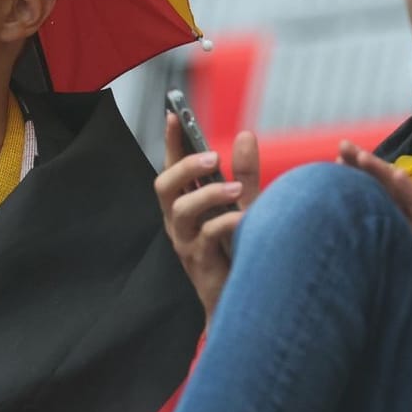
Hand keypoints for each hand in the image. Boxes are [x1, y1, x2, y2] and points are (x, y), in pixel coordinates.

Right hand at [154, 113, 259, 321]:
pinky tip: (245, 218)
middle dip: (184, 166)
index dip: (171, 140)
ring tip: (237, 189)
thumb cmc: (242, 249)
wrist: (247, 298)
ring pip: (181, 210)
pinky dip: (226, 223)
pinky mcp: (199, 262)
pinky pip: (205, 237)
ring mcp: (185, 241)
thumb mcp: (247, 205)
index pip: (173, 166)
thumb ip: (246, 173)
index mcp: (187, 203)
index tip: (174, 113)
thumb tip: (246, 134)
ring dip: (208, 194)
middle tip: (212, 156)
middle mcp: (179, 220)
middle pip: (164, 185)